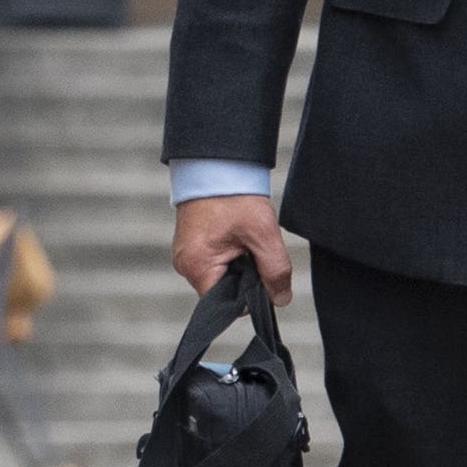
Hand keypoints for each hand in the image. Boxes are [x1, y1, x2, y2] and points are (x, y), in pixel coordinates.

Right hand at [171, 192, 292, 301]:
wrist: (216, 162)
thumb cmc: (234, 195)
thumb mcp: (263, 234)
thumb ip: (275, 271)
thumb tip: (281, 299)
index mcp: (197, 266)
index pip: (227, 303)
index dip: (249, 293)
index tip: (260, 270)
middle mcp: (185, 265)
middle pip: (224, 290)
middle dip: (244, 275)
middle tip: (253, 247)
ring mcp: (186, 254)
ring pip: (221, 275)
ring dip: (238, 262)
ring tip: (243, 236)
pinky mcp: (191, 244)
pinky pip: (214, 261)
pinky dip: (229, 252)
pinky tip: (235, 234)